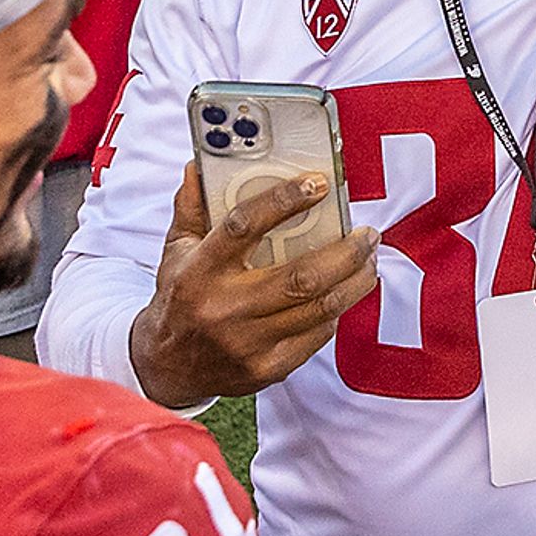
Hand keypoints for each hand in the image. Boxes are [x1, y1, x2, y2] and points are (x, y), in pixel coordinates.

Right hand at [125, 161, 378, 409]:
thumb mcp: (176, 249)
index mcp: (200, 270)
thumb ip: (191, 207)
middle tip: (367, 233)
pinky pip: (317, 336)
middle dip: (346, 252)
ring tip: (368, 259)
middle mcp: (224, 308)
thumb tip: (198, 166)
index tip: (318, 183)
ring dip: (355, 280)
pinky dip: (336, 310)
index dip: (283, 201)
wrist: (167, 367)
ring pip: (319, 308)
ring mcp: (247, 343)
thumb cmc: (180, 297)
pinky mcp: (267, 369)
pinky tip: (343, 292)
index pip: (244, 227)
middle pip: (301, 277)